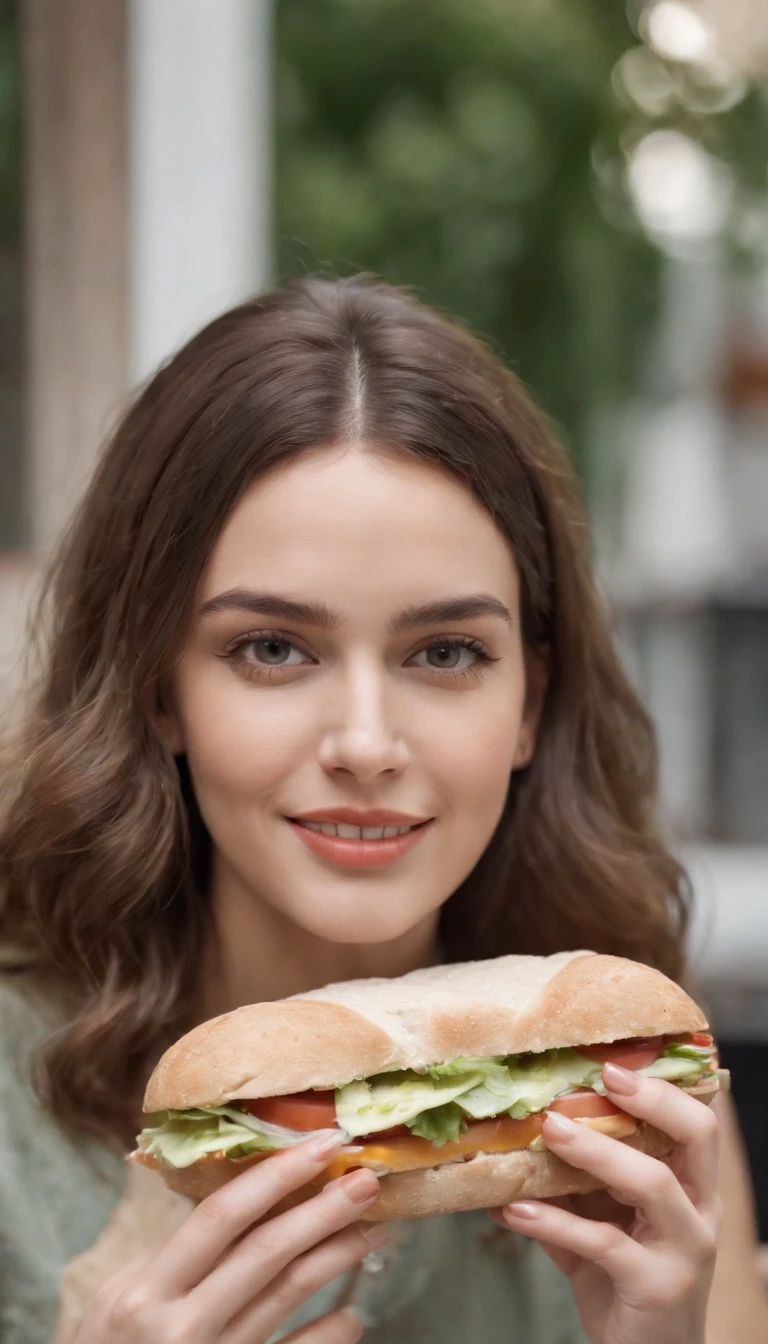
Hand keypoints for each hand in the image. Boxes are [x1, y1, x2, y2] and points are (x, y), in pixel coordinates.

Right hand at [74, 1130, 382, 1342]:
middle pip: (266, 1252)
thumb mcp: (116, 1299)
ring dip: (336, 1257)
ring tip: (372, 1229)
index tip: (321, 1145)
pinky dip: (329, 1334)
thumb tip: (239, 1203)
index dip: (276, 1175)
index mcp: (146, 1291)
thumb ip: (172, 1258)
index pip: (221, 1216)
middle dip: (323, 1210)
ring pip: (288, 1296)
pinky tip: (352, 1313)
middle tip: (366, 1180)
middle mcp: (181, 1328)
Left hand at [489, 1062, 722, 1343]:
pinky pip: (606, 1243)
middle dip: (654, 1100)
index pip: (697, 1122)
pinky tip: (514, 1210)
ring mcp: (685, 1249)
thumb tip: (506, 1144)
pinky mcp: (657, 1286)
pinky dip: (555, 1221)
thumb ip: (567, 1188)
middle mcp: (700, 1211)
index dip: (664, 1086)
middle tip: (605, 1077)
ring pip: (653, 1184)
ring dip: (597, 1152)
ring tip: (549, 1131)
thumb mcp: (599, 1224)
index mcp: (692, 1186)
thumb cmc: (624, 1283)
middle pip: (697, 1138)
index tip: (617, 1060)